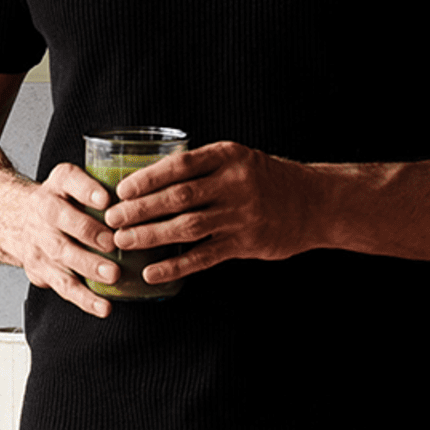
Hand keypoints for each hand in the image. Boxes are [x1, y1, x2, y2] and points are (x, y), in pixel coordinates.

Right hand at [3, 162, 125, 316]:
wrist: (15, 219)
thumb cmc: (62, 201)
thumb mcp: (74, 180)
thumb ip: (106, 181)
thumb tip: (153, 190)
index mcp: (58, 184)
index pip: (69, 180)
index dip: (86, 189)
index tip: (105, 199)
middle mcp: (45, 210)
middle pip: (63, 220)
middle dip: (89, 232)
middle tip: (113, 242)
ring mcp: (41, 242)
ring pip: (64, 255)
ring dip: (89, 266)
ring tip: (113, 275)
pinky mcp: (42, 270)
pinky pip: (64, 286)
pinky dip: (84, 299)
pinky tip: (103, 307)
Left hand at [103, 142, 321, 280]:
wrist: (316, 202)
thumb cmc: (267, 179)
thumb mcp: (238, 159)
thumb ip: (202, 167)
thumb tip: (150, 180)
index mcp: (228, 157)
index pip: (179, 167)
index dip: (147, 179)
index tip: (121, 190)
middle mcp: (234, 184)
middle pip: (178, 197)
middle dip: (141, 210)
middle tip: (112, 219)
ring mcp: (242, 215)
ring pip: (188, 227)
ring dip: (151, 236)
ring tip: (123, 243)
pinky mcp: (247, 243)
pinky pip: (205, 257)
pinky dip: (176, 266)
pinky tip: (152, 272)